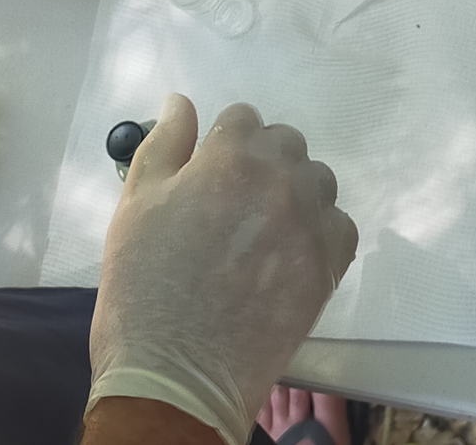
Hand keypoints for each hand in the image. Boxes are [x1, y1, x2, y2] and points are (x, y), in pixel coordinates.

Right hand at [88, 98, 358, 442]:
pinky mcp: (329, 263)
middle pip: (285, 144)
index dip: (223, 145)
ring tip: (261, 233)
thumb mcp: (136, 206)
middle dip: (261, 163)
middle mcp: (280, 178)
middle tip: (232, 206)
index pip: (242, 119)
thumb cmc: (144, 286)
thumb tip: (181, 103)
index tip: (210, 177)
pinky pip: (339, 226)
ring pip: (316, 181)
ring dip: (294, 194)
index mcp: (230, 156)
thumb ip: (164, 146)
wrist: (176, 372)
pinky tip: (288, 256)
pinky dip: (319, 233)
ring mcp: (310, 220)